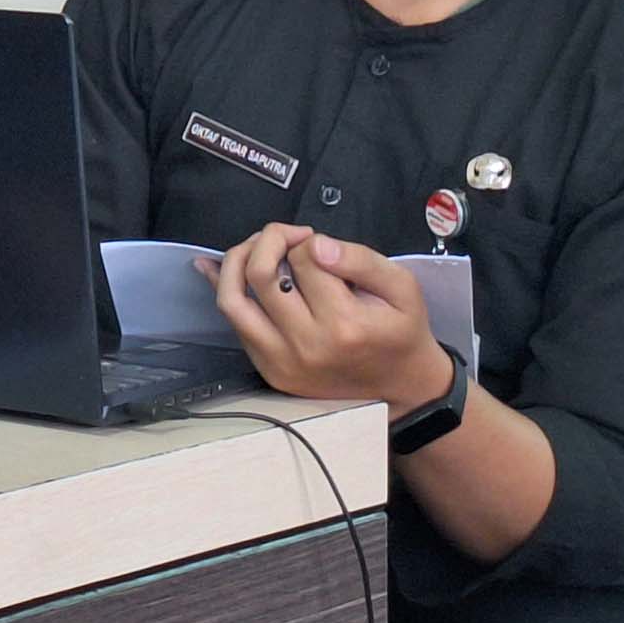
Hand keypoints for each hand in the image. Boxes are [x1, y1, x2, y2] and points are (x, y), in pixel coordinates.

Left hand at [197, 223, 453, 409]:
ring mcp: (282, 361)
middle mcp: (307, 345)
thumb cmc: (401, 330)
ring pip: (233, 300)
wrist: (401, 387)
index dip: (307, 241)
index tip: (318, 244)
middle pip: (261, 274)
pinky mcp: (269, 370)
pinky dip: (225, 290)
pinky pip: (233, 325)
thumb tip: (315, 245)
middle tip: (286, 236)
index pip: (303, 260)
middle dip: (268, 240)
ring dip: (236, 262)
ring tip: (255, 248)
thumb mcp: (403, 287)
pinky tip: (220, 267)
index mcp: (345, 324)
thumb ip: (361, 260)